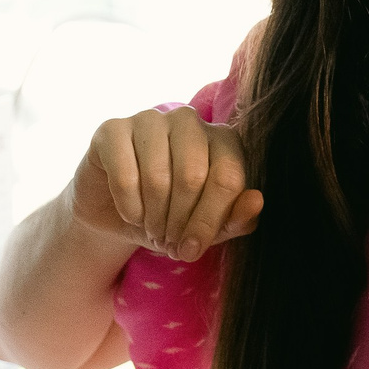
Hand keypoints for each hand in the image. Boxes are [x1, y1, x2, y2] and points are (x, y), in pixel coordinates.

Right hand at [70, 107, 263, 262]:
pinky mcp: (112, 130)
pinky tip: (131, 214)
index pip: (228, 178)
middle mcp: (189, 121)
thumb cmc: (170, 216)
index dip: (210, 220)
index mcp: (222, 138)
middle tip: (169, 241)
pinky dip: (129, 207)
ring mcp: (149, 120)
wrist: (115, 215)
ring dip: (154, 217)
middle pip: (193, 177)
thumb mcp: (205, 227)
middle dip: (179, 222)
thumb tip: (256, 201)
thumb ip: (236, 218)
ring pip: (158, 177)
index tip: (192, 249)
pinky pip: (124, 175)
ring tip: (151, 228)